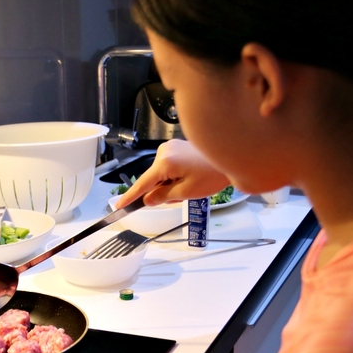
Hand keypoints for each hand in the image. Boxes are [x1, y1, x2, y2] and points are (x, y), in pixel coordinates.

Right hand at [115, 139, 230, 207]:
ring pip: (161, 174)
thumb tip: (148, 199)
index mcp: (164, 162)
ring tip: (191, 185)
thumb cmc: (213, 174)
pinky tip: (189, 178)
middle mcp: (164, 151)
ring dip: (170, 184)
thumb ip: (163, 196)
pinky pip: (168, 167)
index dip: (131, 197)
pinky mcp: (177, 147)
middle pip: (153, 179)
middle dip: (162, 191)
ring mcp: (170, 147)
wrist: (233, 155)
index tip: (119, 206)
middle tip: (182, 196)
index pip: (143, 183)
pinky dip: (174, 176)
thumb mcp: (186, 192)